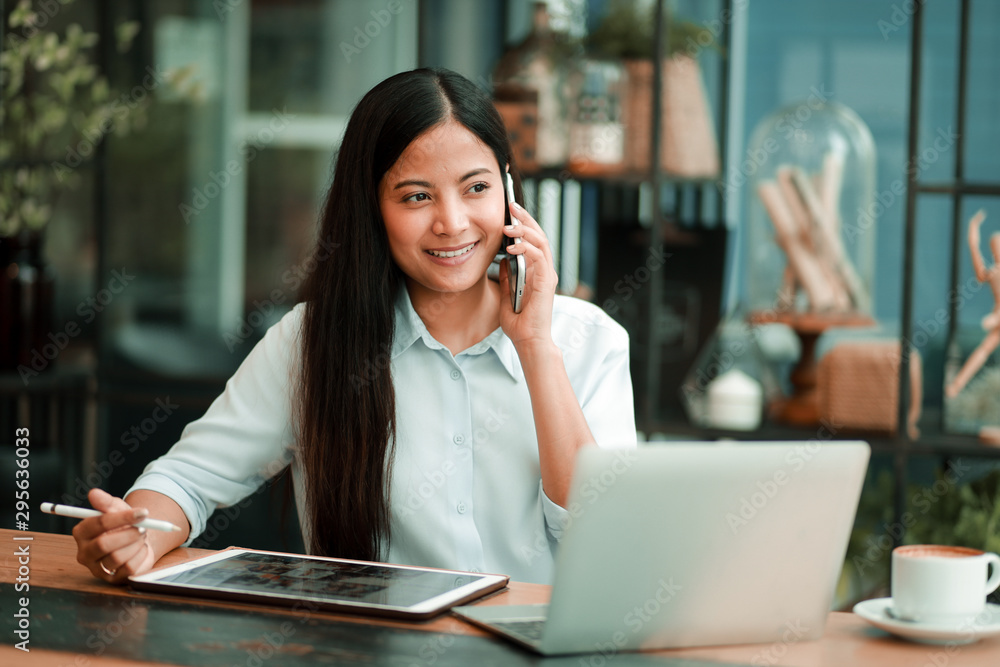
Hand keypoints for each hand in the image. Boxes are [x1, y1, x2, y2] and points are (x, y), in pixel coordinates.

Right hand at [72, 488, 155, 583]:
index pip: (98, 524)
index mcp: (81, 533)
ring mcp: (97, 568)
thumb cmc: (124, 524)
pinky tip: (141, 549)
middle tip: (143, 527)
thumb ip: (106, 502)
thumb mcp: (117, 509)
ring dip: (136, 544)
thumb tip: (94, 493)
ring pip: (117, 558)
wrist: (138, 540)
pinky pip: (129, 568)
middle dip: (128, 534)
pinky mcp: (112, 579)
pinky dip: (140, 555)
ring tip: (141, 537)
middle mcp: (85, 553)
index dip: (121, 517)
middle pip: (103, 544)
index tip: (142, 512)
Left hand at [498, 201, 558, 350]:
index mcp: (537, 272)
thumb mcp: (507, 295)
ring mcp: (548, 276)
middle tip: (511, 205)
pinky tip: (512, 246)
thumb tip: (502, 261)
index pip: (533, 241)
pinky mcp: (547, 282)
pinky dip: (527, 248)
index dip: (523, 224)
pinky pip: (539, 258)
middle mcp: (545, 271)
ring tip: (509, 224)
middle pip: (539, 236)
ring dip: (525, 230)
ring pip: (541, 243)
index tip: (510, 211)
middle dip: (525, 218)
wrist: (528, 341)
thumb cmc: (519, 323)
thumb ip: (508, 277)